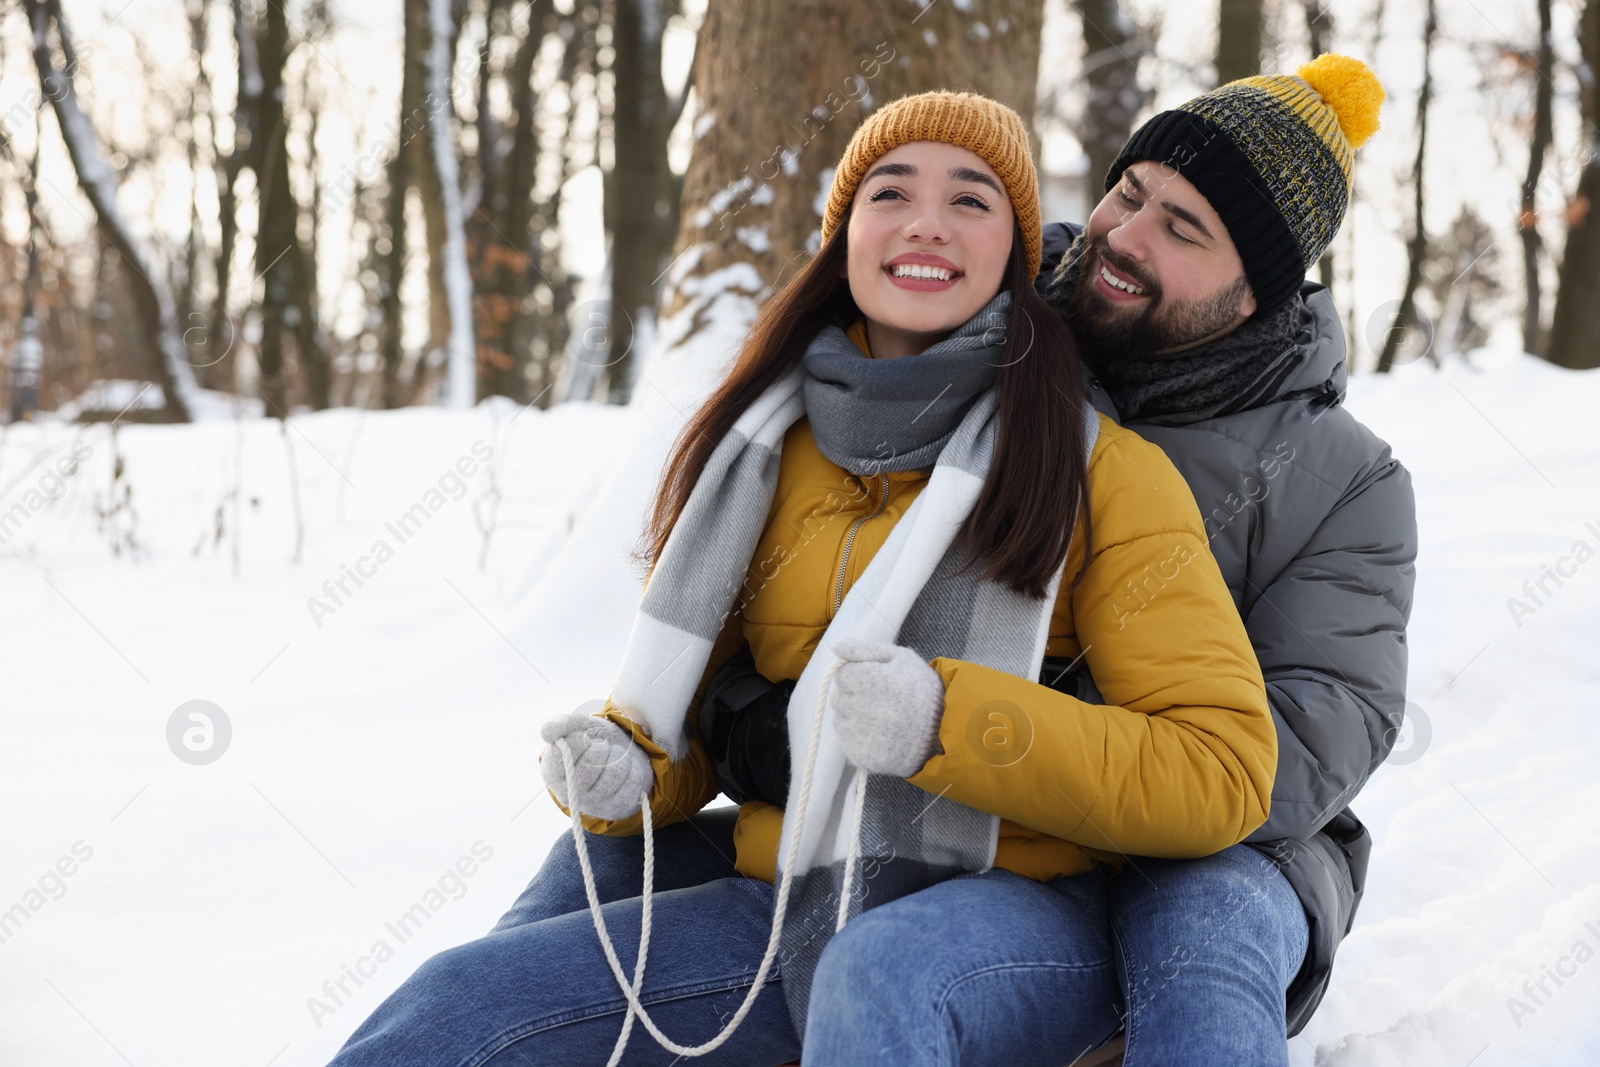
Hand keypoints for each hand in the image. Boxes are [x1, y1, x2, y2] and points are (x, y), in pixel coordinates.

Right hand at [539, 708, 652, 820]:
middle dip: (601, 748)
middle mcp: (571, 794)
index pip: (561, 758)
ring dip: (619, 756)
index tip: (584, 735)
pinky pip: (631, 783)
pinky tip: (626, 768)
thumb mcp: (577, 727)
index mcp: (553, 774)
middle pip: (588, 768)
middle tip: (602, 746)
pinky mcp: (617, 808)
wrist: (620, 755)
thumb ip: (560, 725)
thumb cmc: (593, 741)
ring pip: (613, 774)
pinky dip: (633, 768)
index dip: (577, 741)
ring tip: (615, 754)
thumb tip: (546, 733)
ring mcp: (594, 804)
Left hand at [829, 638, 945, 776]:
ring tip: (880, 718)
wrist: (943, 730)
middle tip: (879, 700)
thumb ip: (864, 649)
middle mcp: (863, 708)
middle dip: (855, 696)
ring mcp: (861, 735)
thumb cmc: (922, 689)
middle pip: (839, 698)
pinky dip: (858, 739)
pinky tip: (879, 735)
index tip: (875, 681)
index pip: (842, 675)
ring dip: (854, 718)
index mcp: (872, 680)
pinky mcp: (862, 755)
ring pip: (840, 721)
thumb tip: (835, 645)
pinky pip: (847, 743)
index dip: (857, 676)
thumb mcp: (900, 658)